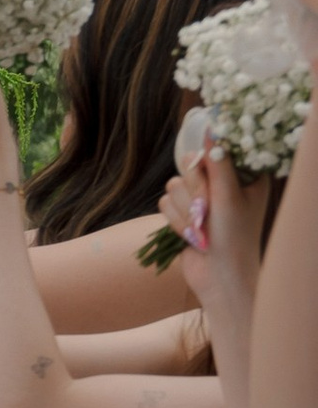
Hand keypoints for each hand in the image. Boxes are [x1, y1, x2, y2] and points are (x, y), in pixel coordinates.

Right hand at [178, 147, 267, 313]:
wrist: (219, 277)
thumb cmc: (234, 237)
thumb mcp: (229, 196)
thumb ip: (218, 163)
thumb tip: (210, 131)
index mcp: (244, 177)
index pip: (216, 150)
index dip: (208, 162)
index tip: (208, 172)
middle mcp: (222, 185)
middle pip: (189, 166)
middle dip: (194, 190)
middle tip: (208, 208)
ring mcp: (202, 200)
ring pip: (173, 185)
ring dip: (184, 210)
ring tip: (201, 229)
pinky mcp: (184, 214)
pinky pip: (164, 203)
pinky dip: (175, 221)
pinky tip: (191, 236)